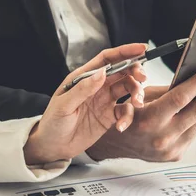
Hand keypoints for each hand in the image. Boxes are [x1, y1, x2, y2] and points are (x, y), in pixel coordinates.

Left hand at [23, 44, 147, 164]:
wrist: (52, 147)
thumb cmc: (53, 123)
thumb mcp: (64, 105)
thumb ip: (83, 88)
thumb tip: (102, 72)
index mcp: (84, 77)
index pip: (107, 59)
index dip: (125, 51)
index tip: (142, 48)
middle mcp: (97, 86)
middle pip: (122, 72)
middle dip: (136, 72)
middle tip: (143, 78)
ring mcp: (105, 101)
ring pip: (128, 89)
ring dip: (137, 93)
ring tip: (137, 103)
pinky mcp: (109, 117)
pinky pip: (125, 112)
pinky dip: (128, 117)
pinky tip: (121, 127)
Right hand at [87, 67, 195, 161]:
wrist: (113, 144)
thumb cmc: (126, 115)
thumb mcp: (140, 97)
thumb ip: (166, 91)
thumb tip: (193, 78)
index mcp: (149, 120)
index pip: (180, 98)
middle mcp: (161, 137)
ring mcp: (170, 149)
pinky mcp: (175, 155)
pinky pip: (194, 133)